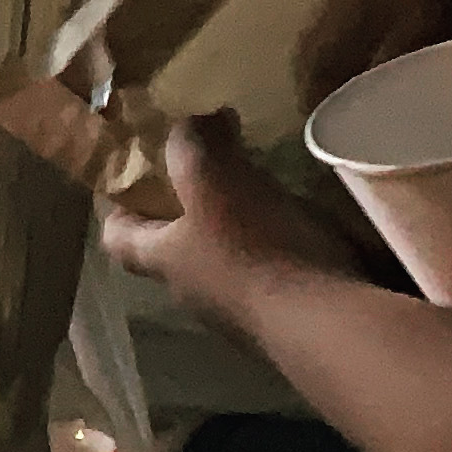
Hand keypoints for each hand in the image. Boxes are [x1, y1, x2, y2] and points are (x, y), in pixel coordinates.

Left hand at [100, 112, 357, 323]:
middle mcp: (196, 296)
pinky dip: (292, 257)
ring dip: (246, 235)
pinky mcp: (295, 326)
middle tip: (215, 172)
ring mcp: (247, 318)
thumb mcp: (212, 177)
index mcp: (164, 262)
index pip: (117, 237)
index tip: (133, 174)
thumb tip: (196, 122)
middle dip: (191, 214)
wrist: (334, 329)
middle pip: (178, 252)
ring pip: (233, 268)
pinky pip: (284, 283)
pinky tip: (314, 232)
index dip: (119, 206)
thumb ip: (193, 142)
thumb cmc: (256, 249)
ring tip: (271, 194)